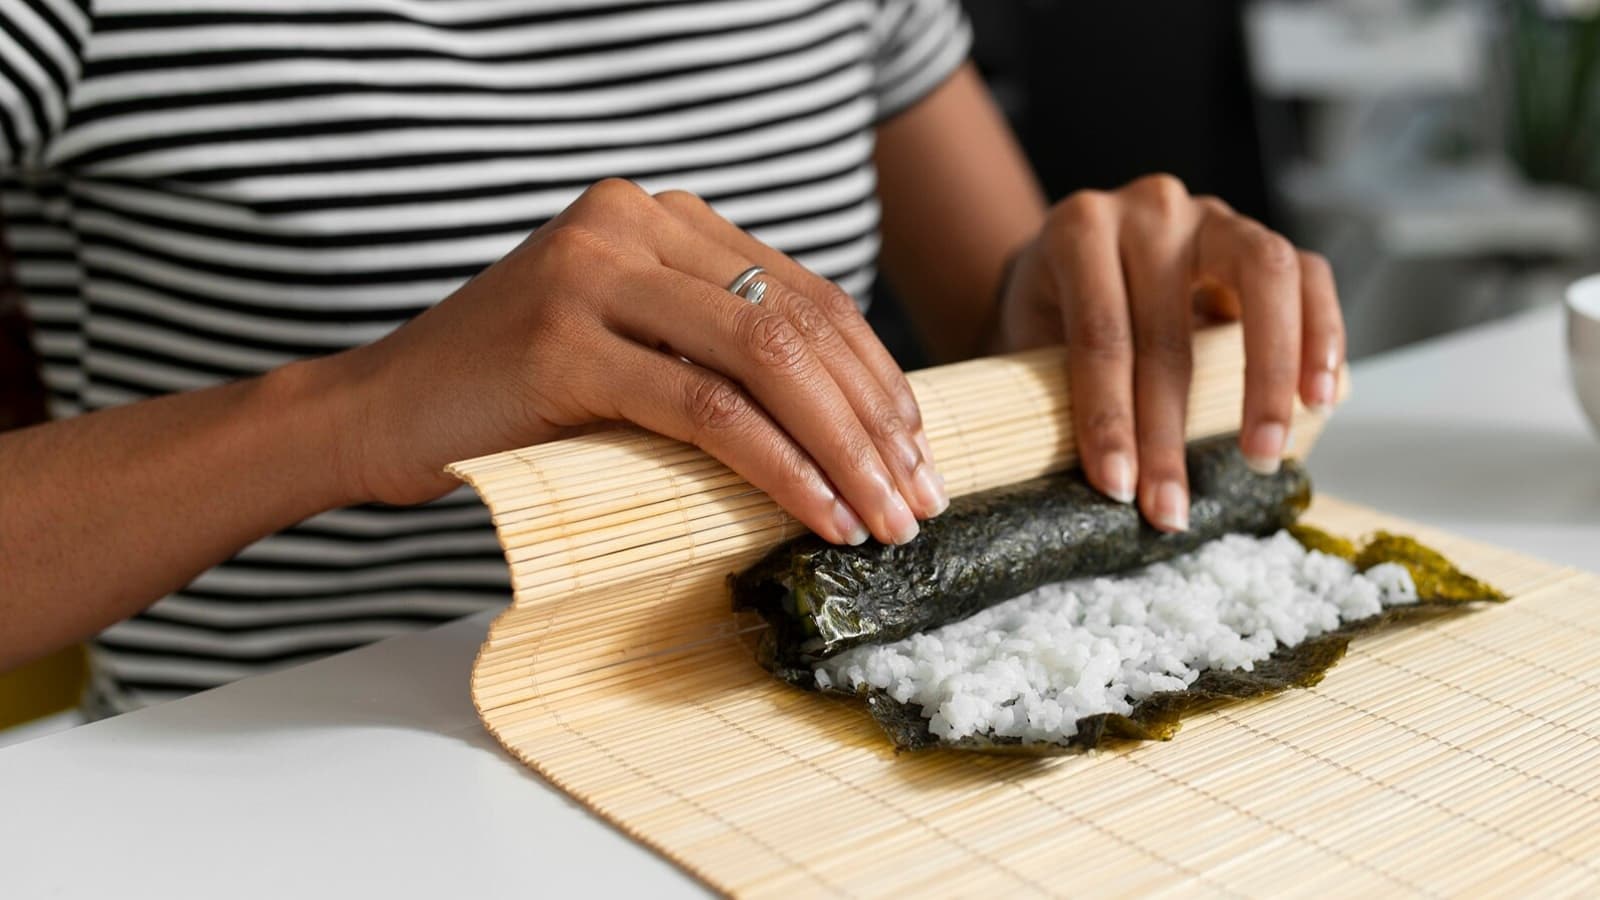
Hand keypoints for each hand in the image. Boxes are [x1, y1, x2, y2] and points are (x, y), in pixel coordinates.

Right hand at [324, 179, 945, 545]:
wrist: (378, 411)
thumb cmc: (510, 396)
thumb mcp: (627, 349)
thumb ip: (712, 349)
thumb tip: (846, 423)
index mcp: (658, 216)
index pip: (807, 293)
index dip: (877, 376)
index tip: (916, 450)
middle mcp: (631, 223)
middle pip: (800, 324)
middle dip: (876, 421)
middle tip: (919, 496)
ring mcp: (594, 274)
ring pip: (767, 359)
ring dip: (844, 450)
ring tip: (885, 518)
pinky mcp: (564, 342)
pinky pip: (707, 407)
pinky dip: (778, 466)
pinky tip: (818, 513)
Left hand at [990, 174, 1343, 531]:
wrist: (1077, 260)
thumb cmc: (1054, 310)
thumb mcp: (1032, 339)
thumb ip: (1055, 390)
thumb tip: (1100, 484)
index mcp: (1080, 231)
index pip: (1099, 334)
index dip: (1108, 417)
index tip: (1117, 489)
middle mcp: (1150, 210)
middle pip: (1169, 327)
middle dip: (1170, 431)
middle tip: (1173, 508)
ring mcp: (1213, 216)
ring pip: (1262, 278)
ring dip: (1267, 377)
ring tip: (1265, 454)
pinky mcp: (1261, 236)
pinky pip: (1309, 275)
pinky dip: (1323, 335)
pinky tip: (1321, 398)